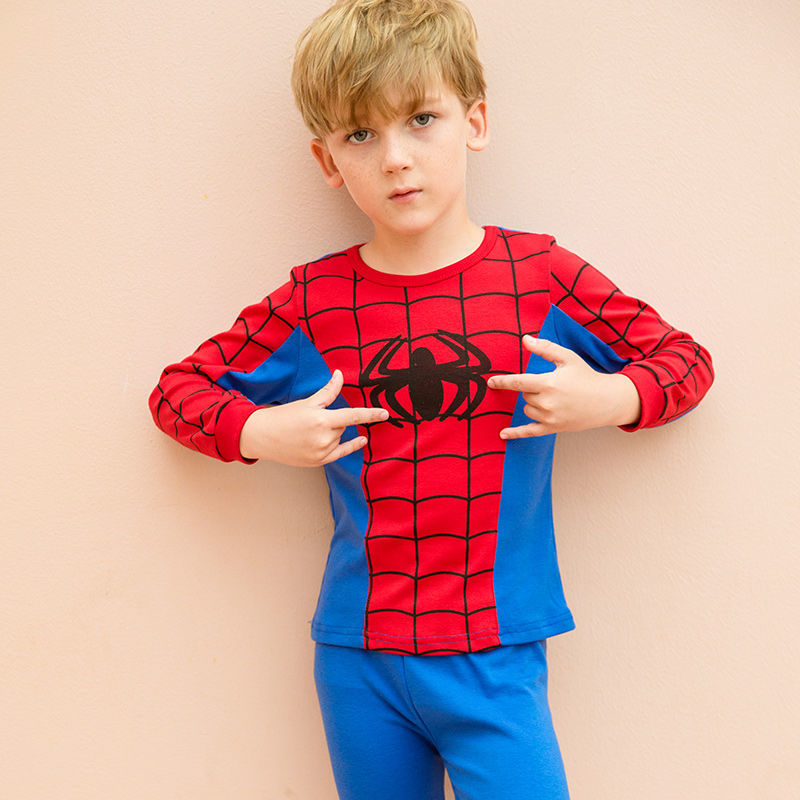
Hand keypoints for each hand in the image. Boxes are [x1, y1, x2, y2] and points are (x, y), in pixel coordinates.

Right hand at [239, 370, 388, 465]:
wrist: (262, 437)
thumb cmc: (284, 417)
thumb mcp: (308, 402)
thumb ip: (328, 391)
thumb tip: (340, 375)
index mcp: (322, 420)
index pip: (353, 416)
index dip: (371, 414)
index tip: (386, 414)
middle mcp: (324, 438)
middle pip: (343, 426)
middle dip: (335, 420)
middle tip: (313, 420)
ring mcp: (322, 452)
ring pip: (340, 438)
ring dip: (333, 433)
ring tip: (310, 432)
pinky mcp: (318, 462)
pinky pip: (341, 453)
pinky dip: (351, 446)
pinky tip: (362, 441)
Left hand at [487, 335, 640, 438]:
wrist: (607, 401)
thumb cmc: (586, 377)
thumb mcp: (567, 358)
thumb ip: (545, 348)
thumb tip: (525, 339)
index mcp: (548, 383)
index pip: (518, 382)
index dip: (502, 381)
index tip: (490, 381)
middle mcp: (547, 402)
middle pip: (524, 394)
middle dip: (532, 389)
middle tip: (553, 386)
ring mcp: (549, 418)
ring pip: (526, 408)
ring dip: (533, 403)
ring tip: (555, 398)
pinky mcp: (553, 428)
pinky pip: (529, 432)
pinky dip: (515, 433)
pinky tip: (503, 435)